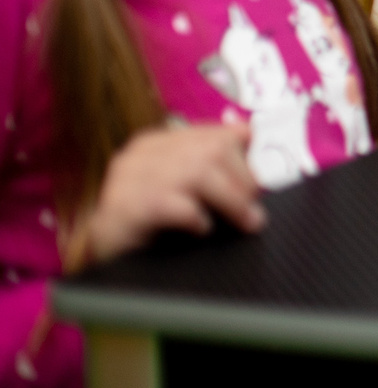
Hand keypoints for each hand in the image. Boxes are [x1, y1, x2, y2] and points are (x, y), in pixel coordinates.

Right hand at [76, 122, 263, 266]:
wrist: (104, 254)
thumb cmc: (151, 223)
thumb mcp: (187, 191)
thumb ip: (215, 172)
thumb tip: (259, 162)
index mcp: (160, 142)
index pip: (218, 133)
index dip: (247, 157)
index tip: (262, 181)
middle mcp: (143, 153)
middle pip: (212, 151)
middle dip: (243, 181)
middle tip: (253, 209)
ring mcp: (129, 177)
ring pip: (198, 173)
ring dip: (231, 201)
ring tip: (245, 221)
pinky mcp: (124, 206)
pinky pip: (174, 204)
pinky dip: (197, 217)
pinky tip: (202, 229)